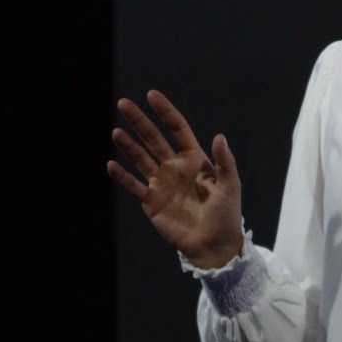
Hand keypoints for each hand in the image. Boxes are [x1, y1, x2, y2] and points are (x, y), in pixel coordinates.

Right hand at [108, 89, 244, 269]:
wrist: (214, 246)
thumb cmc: (226, 215)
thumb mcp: (230, 186)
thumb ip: (224, 162)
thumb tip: (219, 136)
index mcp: (194, 160)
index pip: (177, 129)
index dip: (165, 112)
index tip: (151, 95)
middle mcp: (174, 167)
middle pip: (153, 138)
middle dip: (139, 121)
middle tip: (123, 103)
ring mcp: (161, 183)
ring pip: (140, 158)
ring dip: (128, 145)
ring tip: (116, 131)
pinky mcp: (151, 201)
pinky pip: (134, 185)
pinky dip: (122, 176)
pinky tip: (111, 164)